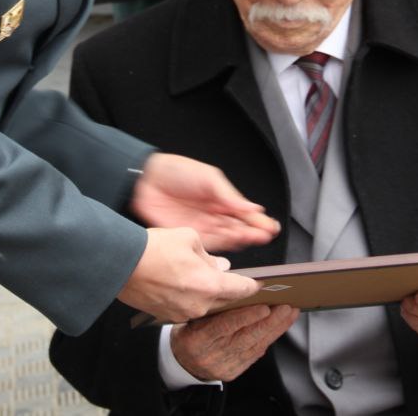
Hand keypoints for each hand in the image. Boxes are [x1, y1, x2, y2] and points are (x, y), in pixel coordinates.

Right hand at [117, 227, 260, 322]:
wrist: (120, 264)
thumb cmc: (154, 248)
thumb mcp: (190, 238)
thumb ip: (210, 255)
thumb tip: (221, 266)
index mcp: (209, 285)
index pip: (241, 289)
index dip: (253, 285)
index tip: (260, 283)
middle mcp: (199, 304)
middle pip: (225, 300)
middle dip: (230, 289)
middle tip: (234, 278)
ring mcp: (182, 313)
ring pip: (206, 304)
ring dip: (208, 292)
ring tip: (201, 275)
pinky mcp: (167, 316)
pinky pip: (188, 307)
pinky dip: (191, 297)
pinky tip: (184, 283)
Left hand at [131, 153, 279, 251]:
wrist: (146, 179)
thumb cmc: (177, 171)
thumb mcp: (208, 178)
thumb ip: (229, 196)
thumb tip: (252, 208)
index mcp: (221, 199)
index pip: (244, 213)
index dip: (258, 221)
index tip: (271, 227)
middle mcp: (214, 214)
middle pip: (238, 227)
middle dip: (252, 232)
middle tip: (264, 236)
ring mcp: (203, 226)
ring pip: (226, 237)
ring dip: (240, 239)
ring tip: (252, 239)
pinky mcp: (189, 236)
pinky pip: (209, 244)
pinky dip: (222, 246)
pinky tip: (232, 245)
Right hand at [171, 304, 298, 381]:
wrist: (181, 362)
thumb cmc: (189, 332)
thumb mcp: (193, 317)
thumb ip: (214, 308)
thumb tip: (242, 291)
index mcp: (198, 339)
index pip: (224, 327)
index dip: (246, 317)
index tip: (264, 307)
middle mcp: (211, 355)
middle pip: (246, 337)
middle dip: (270, 321)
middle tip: (287, 307)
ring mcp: (223, 366)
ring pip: (255, 346)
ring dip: (275, 329)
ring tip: (289, 314)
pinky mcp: (232, 372)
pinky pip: (254, 355)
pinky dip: (268, 339)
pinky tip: (279, 327)